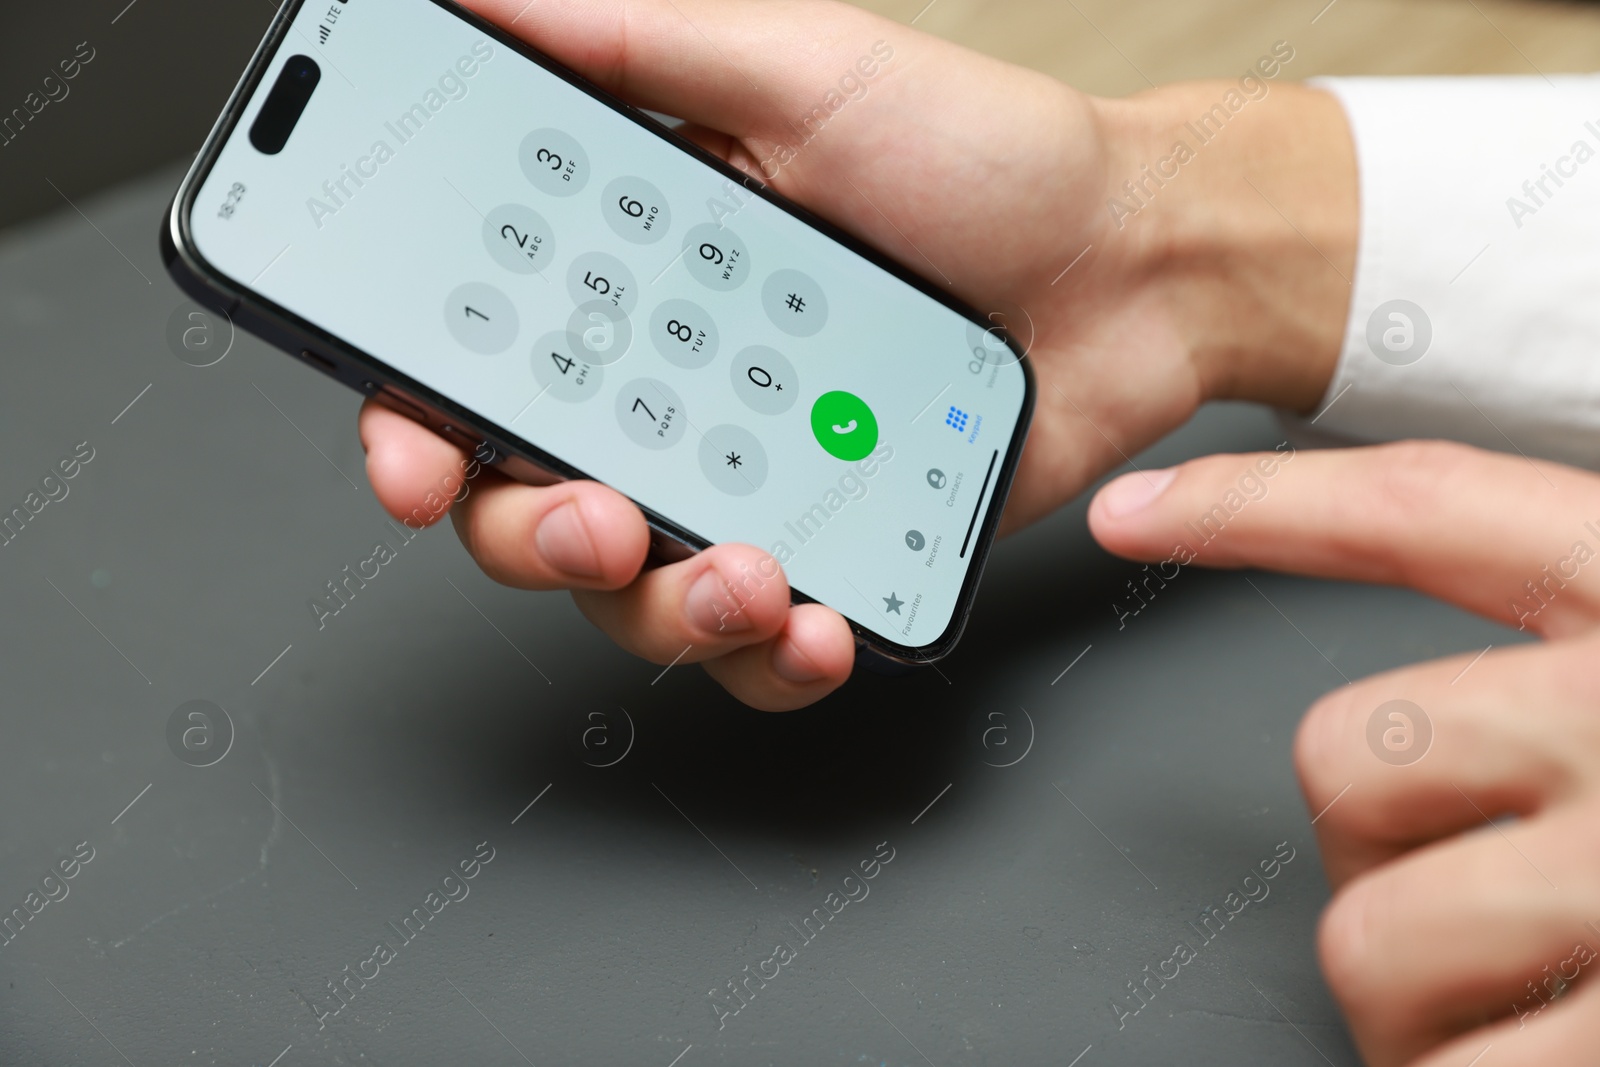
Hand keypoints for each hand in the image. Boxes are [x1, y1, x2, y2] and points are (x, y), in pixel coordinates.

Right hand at [363, 0, 1358, 708]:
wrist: (1138, 266)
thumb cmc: (988, 160)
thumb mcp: (804, 68)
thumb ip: (640, 47)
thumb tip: (490, 1)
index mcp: (641, 281)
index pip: (478, 366)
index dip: (416, 425)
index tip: (414, 458)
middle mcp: (676, 390)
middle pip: (529, 503)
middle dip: (535, 538)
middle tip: (599, 518)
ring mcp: (753, 480)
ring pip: (637, 594)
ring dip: (665, 611)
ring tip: (745, 577)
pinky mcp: (834, 550)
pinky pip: (761, 644)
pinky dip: (771, 659)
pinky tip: (811, 624)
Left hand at [1089, 440, 1599, 1066]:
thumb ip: (1580, 637)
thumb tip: (1417, 717)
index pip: (1425, 508)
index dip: (1260, 506)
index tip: (1139, 507)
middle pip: (1345, 758)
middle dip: (1376, 836)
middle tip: (1475, 866)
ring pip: (1372, 937)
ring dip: (1415, 986)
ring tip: (1525, 985)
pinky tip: (1551, 1048)